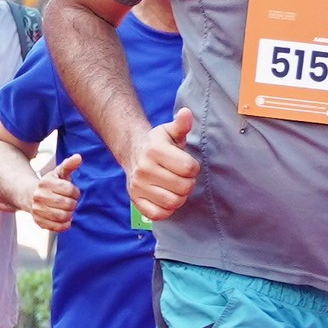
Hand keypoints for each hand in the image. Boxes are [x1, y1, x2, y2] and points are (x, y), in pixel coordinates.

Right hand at [29, 155, 84, 230]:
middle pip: (68, 204)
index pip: (70, 190)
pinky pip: (56, 227)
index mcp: (45, 183)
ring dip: (70, 214)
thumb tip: (78, 157)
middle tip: (70, 202)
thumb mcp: (59, 173)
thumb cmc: (50, 184)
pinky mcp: (38, 221)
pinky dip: (64, 225)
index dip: (75, 192)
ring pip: (63, 216)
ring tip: (67, 210)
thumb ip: (69, 165)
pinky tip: (65, 219)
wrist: (30, 196)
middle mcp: (39, 196)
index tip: (72, 192)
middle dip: (73, 204)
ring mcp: (37, 209)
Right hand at [128, 107, 199, 221]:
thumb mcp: (170, 132)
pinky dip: (167, 209)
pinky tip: (167, 198)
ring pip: (173, 202)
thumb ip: (181, 124)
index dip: (193, 168)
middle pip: (183, 187)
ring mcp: (138, 186)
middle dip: (188, 183)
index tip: (187, 165)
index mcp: (155, 150)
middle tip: (182, 178)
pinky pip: (158, 214)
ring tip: (176, 188)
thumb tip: (186, 113)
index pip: (189, 168)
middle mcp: (144, 168)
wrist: (133, 153)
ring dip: (180, 197)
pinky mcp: (135, 200)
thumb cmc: (159, 144)